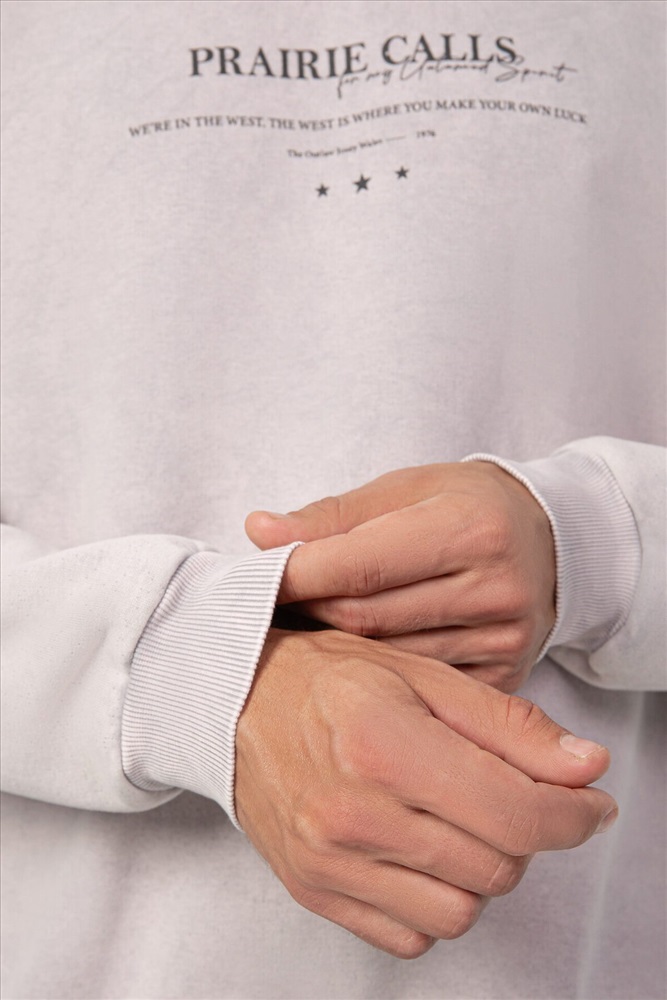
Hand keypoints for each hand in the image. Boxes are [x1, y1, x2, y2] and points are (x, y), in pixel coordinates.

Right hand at [236, 628, 615, 958]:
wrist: (232, 701)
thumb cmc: (326, 677)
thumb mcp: (423, 675)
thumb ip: (510, 726)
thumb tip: (585, 769)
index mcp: (385, 743)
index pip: (517, 813)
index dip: (573, 815)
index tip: (587, 804)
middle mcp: (352, 812)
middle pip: (497, 867)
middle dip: (523, 833)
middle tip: (504, 793)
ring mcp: (328, 860)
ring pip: (461, 910)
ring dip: (479, 869)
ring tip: (453, 818)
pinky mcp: (313, 890)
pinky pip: (411, 934)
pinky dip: (433, 900)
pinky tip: (416, 848)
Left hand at [246, 462, 555, 691]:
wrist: (551, 543)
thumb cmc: (467, 505)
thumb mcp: (406, 489)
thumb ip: (332, 515)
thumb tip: (259, 532)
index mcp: (471, 529)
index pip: (360, 564)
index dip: (295, 575)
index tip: (249, 579)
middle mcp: (494, 589)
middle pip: (367, 618)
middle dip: (306, 611)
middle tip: (265, 605)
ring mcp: (502, 641)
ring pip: (386, 658)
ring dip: (332, 646)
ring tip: (299, 628)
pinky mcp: (502, 678)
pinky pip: (417, 684)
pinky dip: (375, 671)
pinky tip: (350, 659)